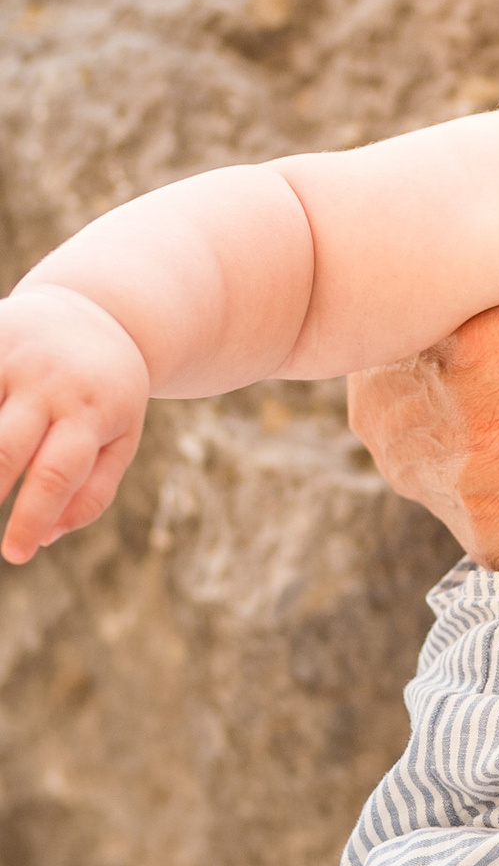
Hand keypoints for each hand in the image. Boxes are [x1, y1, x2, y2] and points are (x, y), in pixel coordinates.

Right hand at [0, 284, 150, 561]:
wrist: (101, 311)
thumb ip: (91, 493)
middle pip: (5, 447)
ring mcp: (14, 356)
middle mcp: (51, 383)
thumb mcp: (120, 439)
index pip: (56, 474)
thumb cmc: (106, 394)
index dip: (30, 518)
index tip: (15, 554)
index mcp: (91, 412)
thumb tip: (44, 537)